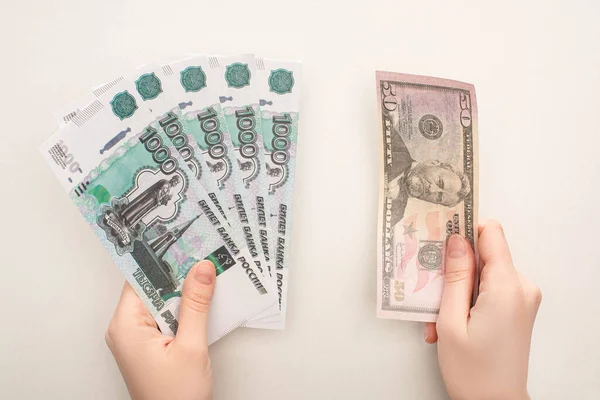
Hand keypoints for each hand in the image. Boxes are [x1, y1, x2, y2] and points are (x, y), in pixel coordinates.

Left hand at [105, 261, 215, 399]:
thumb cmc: (175, 398)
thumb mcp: (191, 346)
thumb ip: (196, 305)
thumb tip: (201, 269)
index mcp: (126, 327)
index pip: (140, 279)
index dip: (162, 258)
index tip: (182, 241)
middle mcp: (127, 330)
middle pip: (152, 288)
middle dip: (179, 274)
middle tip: (203, 255)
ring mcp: (139, 338)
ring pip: (162, 302)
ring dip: (184, 293)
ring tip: (208, 277)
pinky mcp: (151, 345)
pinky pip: (167, 317)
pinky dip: (184, 309)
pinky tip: (202, 302)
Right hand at [424, 221, 541, 399]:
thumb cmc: (473, 372)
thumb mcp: (451, 320)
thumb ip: (454, 276)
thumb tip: (455, 240)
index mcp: (507, 287)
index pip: (491, 233)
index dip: (465, 228)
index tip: (442, 231)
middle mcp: (522, 288)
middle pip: (483, 255)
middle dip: (454, 270)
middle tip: (433, 295)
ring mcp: (522, 299)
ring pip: (482, 274)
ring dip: (457, 292)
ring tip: (441, 321)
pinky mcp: (518, 308)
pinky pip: (489, 289)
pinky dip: (468, 301)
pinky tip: (452, 324)